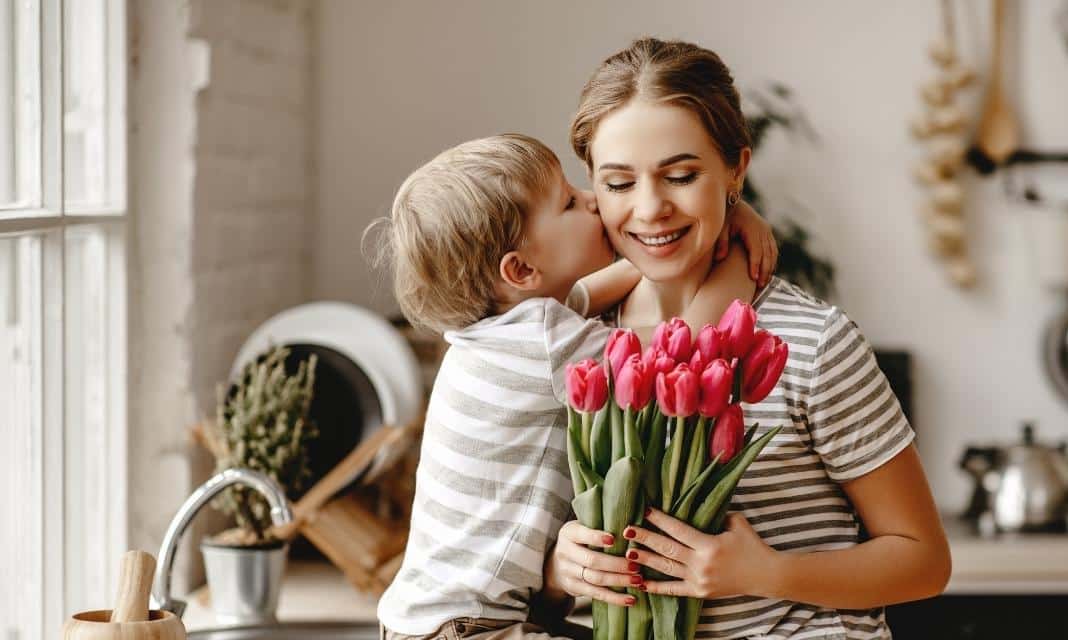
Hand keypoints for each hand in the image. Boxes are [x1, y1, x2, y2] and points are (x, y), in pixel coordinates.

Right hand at [544, 520, 642, 606]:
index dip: (596, 538)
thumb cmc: (581, 540)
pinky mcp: (574, 588)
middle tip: (636, 566)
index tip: (614, 540)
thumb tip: (632, 527)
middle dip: (616, 564)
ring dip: (619, 580)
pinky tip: (630, 599)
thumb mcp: (583, 527)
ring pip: (595, 578)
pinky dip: (615, 598)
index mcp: (568, 533)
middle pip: (591, 560)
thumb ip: (600, 525)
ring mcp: (568, 572)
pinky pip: (596, 594)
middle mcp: (565, 552)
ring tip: (638, 580)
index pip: (581, 535)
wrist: (557, 564)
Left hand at [623, 508, 779, 598]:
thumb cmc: (752, 546)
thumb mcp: (737, 523)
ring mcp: (699, 580)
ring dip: (646, 561)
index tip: (646, 510)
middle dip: (646, 539)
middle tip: (627, 530)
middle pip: (667, 549)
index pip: (678, 530)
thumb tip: (698, 503)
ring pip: (666, 569)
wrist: (766, 575)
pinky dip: (656, 588)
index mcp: (709, 545)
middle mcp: (701, 563)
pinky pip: (673, 590)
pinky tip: (639, 583)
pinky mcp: (699, 592)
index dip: (660, 520)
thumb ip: (717, 513)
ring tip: (628, 553)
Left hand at [713, 200, 778, 287]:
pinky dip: (772, 261)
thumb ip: (721, 242)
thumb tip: (720, 258)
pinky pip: (773, 249)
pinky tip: (767, 272)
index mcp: (752, 228)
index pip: (756, 251)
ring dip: (770, 268)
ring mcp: (767, 231)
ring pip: (772, 252)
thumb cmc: (725, 216)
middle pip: (767, 254)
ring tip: (764, 283)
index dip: (756, 265)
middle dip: (765, 271)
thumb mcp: (721, 227)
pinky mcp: (767, 232)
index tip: (754, 278)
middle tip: (760, 286)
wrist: (733, 202)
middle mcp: (763, 229)